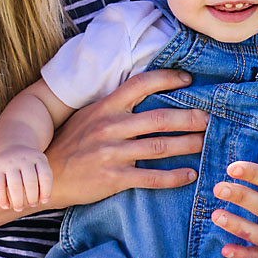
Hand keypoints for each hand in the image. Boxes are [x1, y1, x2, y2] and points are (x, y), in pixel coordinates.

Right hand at [0, 146, 53, 211]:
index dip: (46, 192)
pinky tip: (6, 206)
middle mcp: (24, 159)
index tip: (44, 201)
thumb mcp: (39, 165)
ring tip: (19, 208)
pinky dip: (2, 199)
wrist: (10, 146)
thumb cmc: (29, 164)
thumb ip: (42, 181)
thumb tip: (42, 201)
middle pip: (31, 183)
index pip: (45, 176)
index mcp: (38, 158)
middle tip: (31, 205)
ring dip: (18, 201)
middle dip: (32, 198)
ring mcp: (9, 162)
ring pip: (15, 185)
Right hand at [45, 69, 208, 208]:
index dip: (167, 79)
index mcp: (106, 107)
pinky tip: (190, 175)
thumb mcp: (87, 116)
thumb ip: (114, 107)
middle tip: (210, 118)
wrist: (46, 175)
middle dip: (190, 118)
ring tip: (206, 143)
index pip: (141, 84)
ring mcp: (112, 153)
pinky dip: (174, 177)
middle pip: (160, 118)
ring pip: (161, 147)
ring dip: (188, 145)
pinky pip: (151, 177)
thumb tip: (145, 97)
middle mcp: (111, 126)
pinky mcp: (113, 178)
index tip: (188, 79)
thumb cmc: (70, 144)